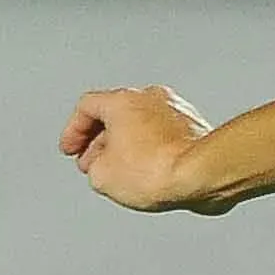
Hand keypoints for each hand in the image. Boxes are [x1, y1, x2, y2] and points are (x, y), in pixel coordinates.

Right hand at [61, 85, 210, 210]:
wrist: (203, 173)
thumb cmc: (158, 168)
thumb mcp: (102, 176)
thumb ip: (94, 167)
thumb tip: (104, 169)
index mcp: (122, 100)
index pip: (87, 106)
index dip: (73, 131)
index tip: (71, 148)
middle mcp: (151, 98)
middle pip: (116, 115)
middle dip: (101, 142)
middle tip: (94, 163)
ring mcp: (177, 111)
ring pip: (143, 126)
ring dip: (129, 147)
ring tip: (125, 173)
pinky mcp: (196, 129)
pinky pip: (166, 137)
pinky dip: (154, 151)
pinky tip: (153, 174)